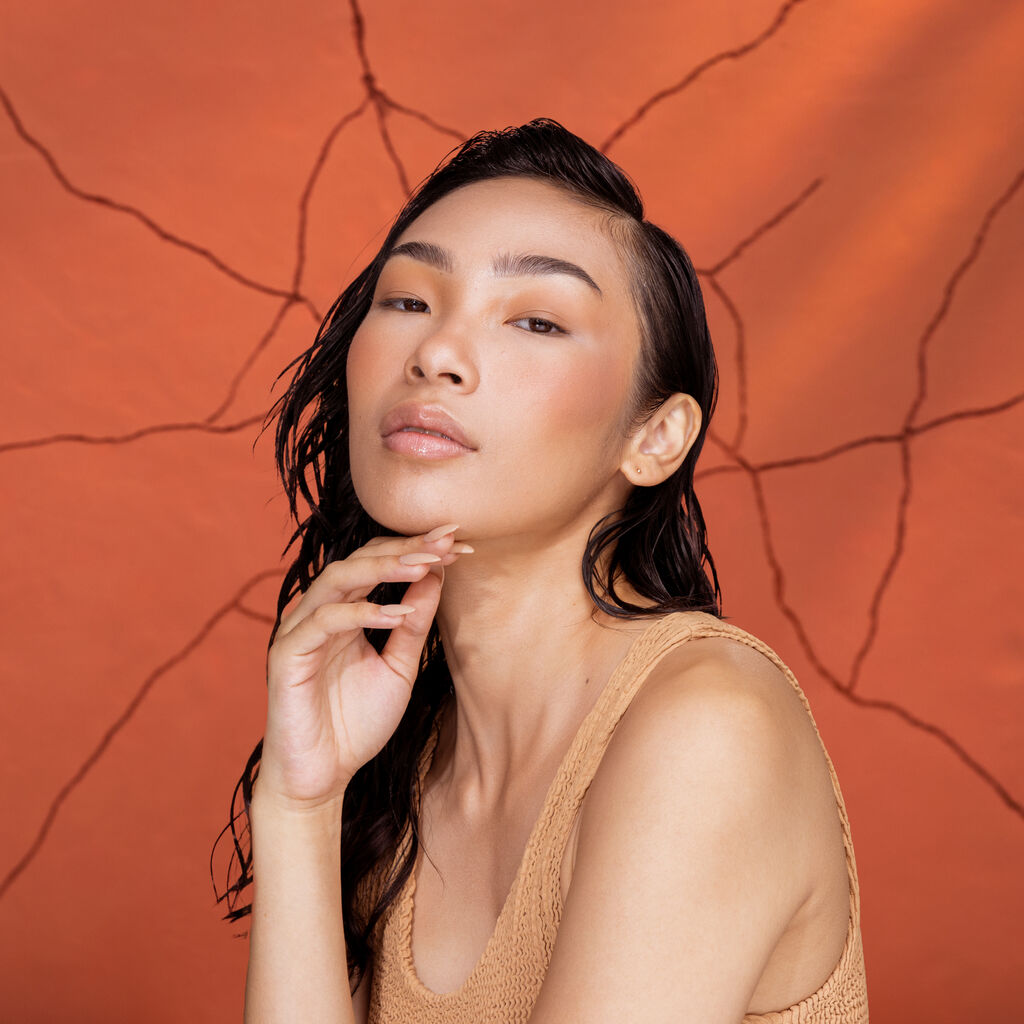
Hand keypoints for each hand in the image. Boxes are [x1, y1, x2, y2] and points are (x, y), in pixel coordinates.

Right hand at [255, 524, 468, 810]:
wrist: (321, 777)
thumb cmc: (355, 724)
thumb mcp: (399, 667)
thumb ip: (413, 622)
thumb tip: (436, 574)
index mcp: (344, 610)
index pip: (377, 562)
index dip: (416, 549)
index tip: (458, 542)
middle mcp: (320, 611)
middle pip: (360, 559)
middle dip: (406, 548)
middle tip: (447, 540)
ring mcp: (300, 630)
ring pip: (339, 578)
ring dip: (384, 567)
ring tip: (426, 564)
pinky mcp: (286, 656)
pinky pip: (323, 622)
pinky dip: (362, 613)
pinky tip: (398, 614)